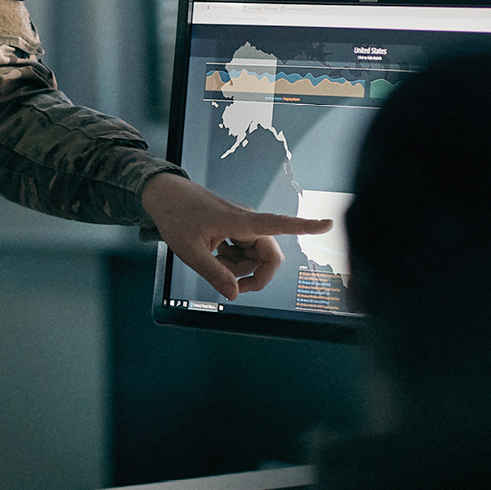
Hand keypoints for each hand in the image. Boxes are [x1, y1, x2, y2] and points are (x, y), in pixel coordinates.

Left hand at [140, 172, 332, 300]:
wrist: (162, 194)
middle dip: (252, 273)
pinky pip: (244, 252)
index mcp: (239, 221)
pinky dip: (231, 260)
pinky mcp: (235, 229)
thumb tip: (234, 295)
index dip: (304, 226)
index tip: (328, 224)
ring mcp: (241, 226)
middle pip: (269, 256)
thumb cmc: (175, 216)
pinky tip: (213, 253)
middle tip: (228, 283)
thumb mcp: (189, 251)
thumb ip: (213, 273)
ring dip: (238, 267)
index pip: (278, 224)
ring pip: (255, 257)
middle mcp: (246, 222)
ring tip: (212, 259)